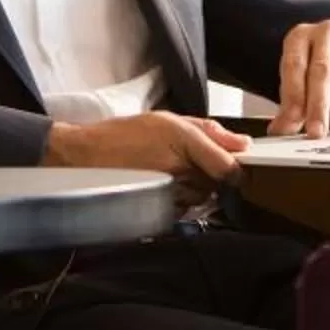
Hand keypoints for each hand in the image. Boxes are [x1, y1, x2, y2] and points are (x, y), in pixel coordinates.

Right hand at [46, 111, 248, 206]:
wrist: (87, 157)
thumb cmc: (123, 135)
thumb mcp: (168, 119)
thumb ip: (209, 131)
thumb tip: (242, 143)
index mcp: (185, 142)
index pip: (229, 168)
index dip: (236, 168)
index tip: (233, 164)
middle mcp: (180, 170)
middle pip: (217, 183)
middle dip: (210, 173)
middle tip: (186, 159)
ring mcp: (170, 193)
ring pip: (202, 196)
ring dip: (194, 187)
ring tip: (169, 170)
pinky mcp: (160, 210)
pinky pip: (184, 208)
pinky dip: (179, 198)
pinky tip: (162, 184)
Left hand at [266, 19, 329, 137]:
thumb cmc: (327, 66)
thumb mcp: (303, 80)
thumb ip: (291, 105)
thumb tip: (279, 130)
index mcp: (300, 36)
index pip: (294, 65)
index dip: (293, 96)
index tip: (292, 123)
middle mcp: (327, 31)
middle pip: (321, 72)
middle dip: (317, 107)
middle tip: (316, 132)